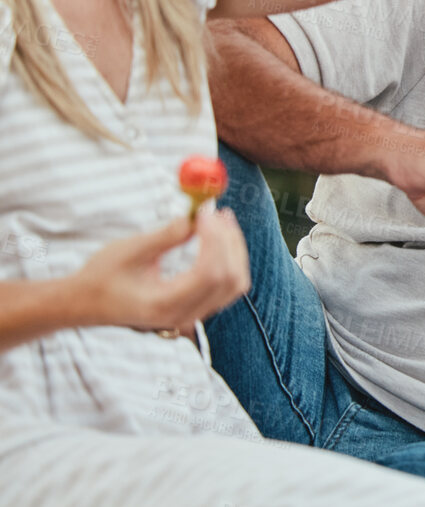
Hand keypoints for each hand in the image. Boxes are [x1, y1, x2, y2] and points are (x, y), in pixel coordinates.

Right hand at [72, 209, 249, 336]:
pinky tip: (219, 236)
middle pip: (229, 278)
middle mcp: (183, 316)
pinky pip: (227, 284)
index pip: (210, 273)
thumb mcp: (128, 251)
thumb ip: (166, 236)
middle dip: (229, 241)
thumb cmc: (101, 277)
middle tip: (218, 211)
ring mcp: (192, 315)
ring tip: (220, 218)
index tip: (206, 212)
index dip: (215, 239)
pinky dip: (230, 258)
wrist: (85, 303)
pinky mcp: (196, 307)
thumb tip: (198, 217)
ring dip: (233, 248)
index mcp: (164, 306)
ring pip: (234, 282)